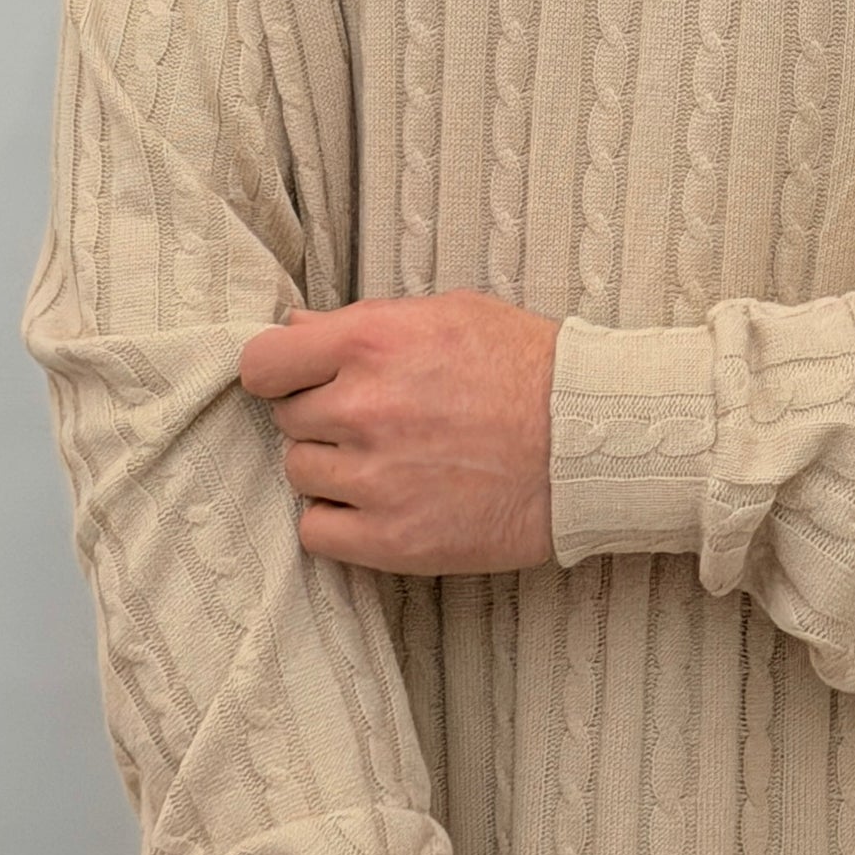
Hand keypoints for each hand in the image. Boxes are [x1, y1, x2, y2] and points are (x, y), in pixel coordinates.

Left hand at [238, 289, 559, 575]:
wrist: (590, 440)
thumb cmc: (527, 366)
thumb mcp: (446, 314)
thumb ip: (362, 322)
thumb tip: (295, 330)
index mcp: (372, 342)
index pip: (263, 364)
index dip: (276, 371)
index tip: (294, 379)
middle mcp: (364, 409)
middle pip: (288, 419)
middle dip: (320, 415)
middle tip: (373, 418)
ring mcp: (376, 479)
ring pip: (300, 474)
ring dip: (330, 467)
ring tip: (386, 459)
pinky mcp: (394, 540)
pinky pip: (316, 532)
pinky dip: (338, 520)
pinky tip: (377, 503)